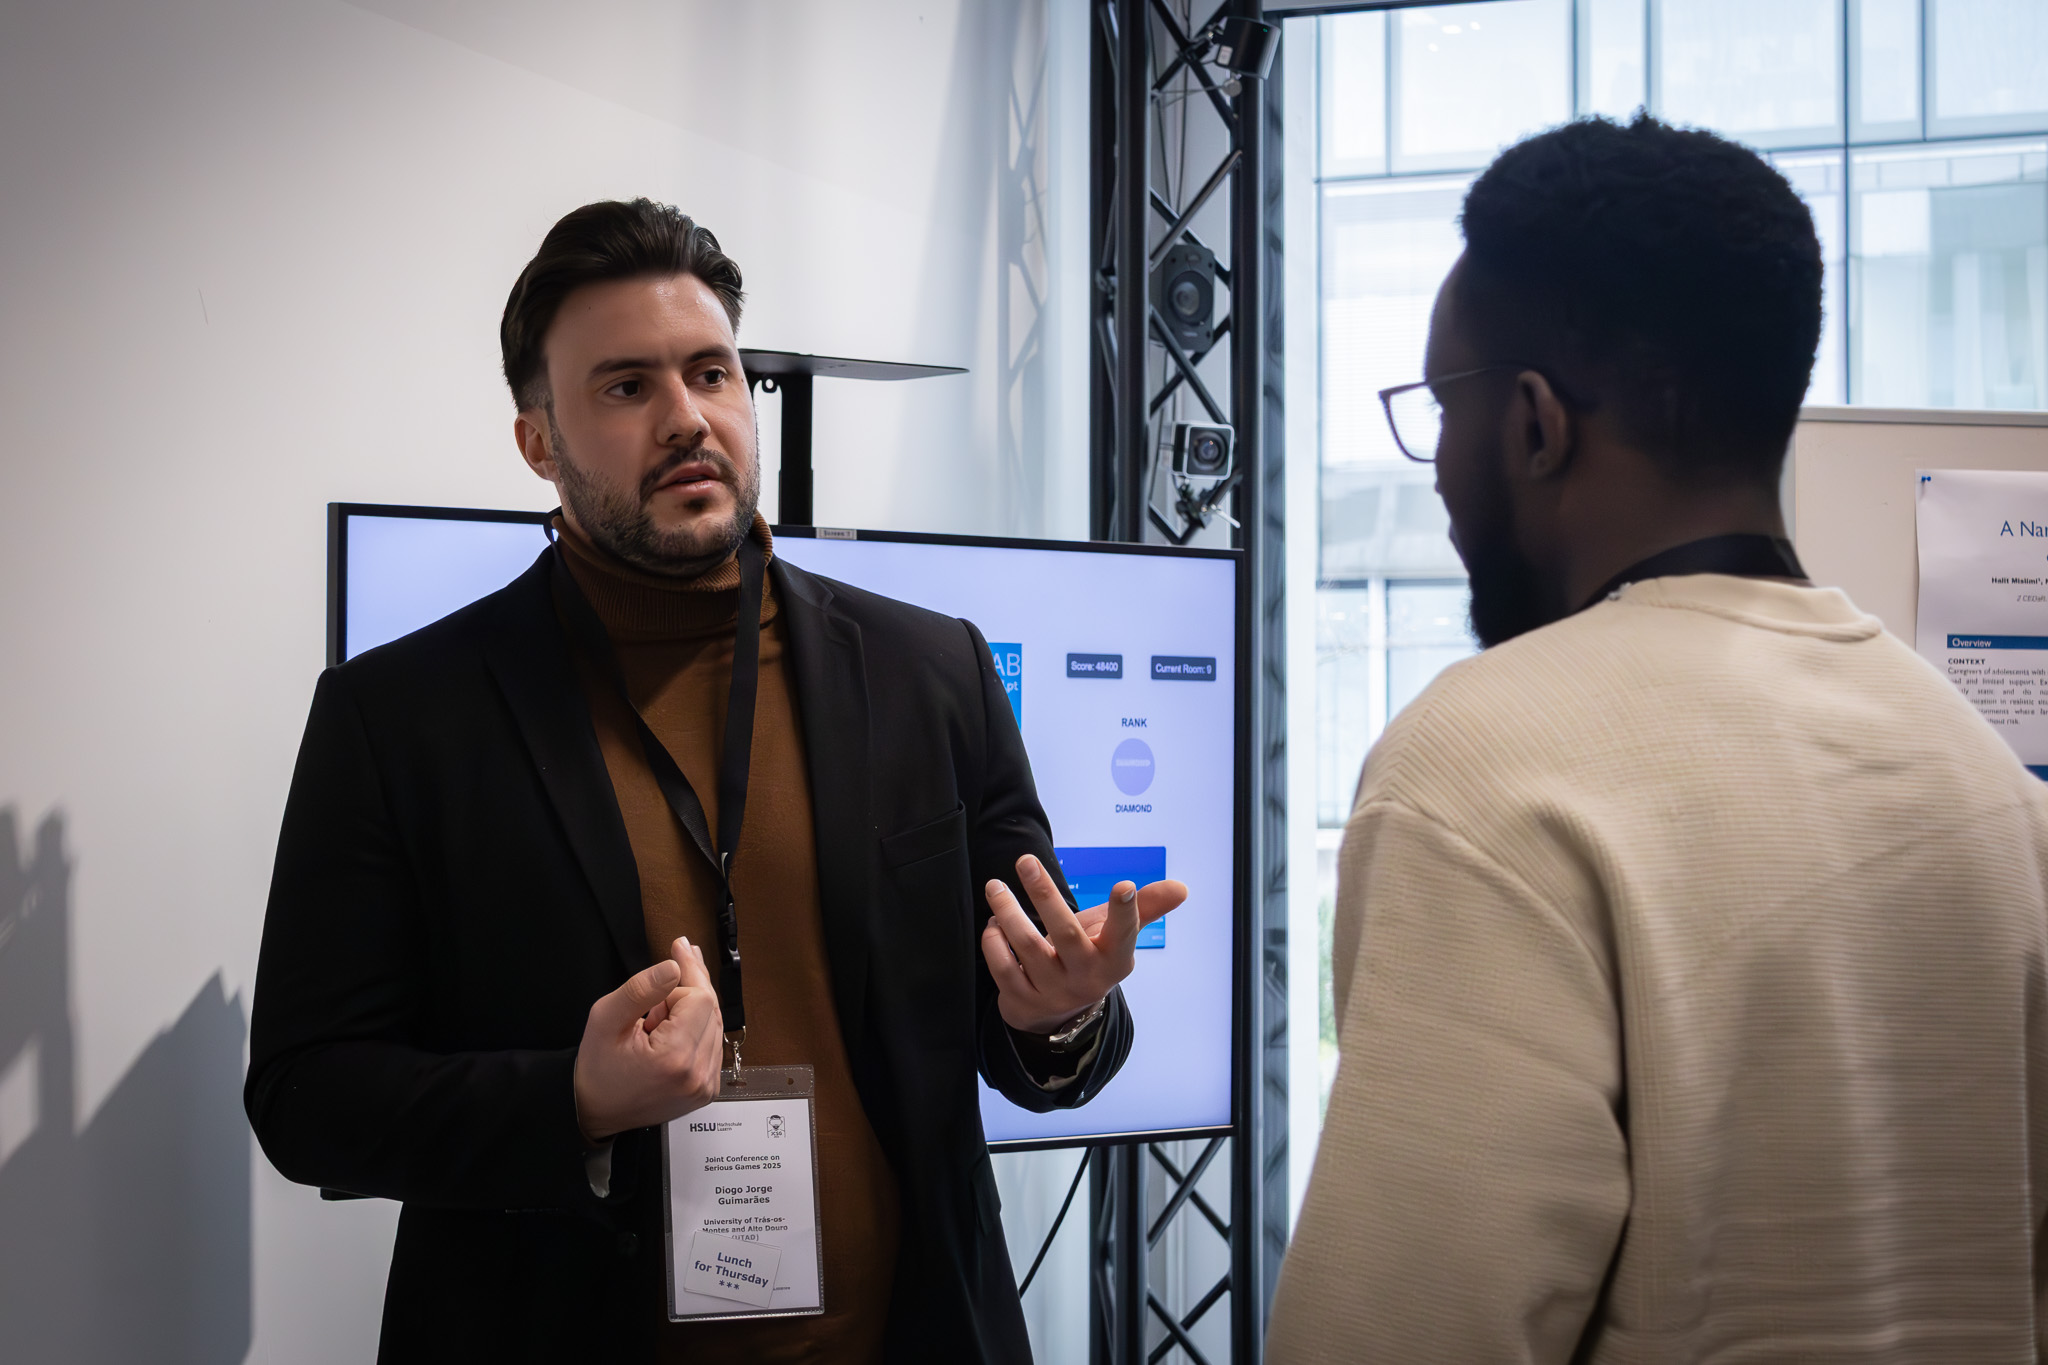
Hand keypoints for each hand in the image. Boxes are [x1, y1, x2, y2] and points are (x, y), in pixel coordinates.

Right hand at [572, 936, 723, 1143]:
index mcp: (674, 1059)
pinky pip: (712, 1044)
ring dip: (691, 1012)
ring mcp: (706, 1085)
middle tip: (674, 962)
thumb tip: (673, 967)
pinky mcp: (707, 1089)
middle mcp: (698, 1075)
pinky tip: (670, 1031)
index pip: (700, 999)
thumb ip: (640, 989)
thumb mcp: (605, 1019)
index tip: (661, 979)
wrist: (596, 1111)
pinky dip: (695, 1030)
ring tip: (657, 1018)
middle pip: (713, 1009)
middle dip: (689, 989)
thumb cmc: (598, 1068)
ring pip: (715, 1024)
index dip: (679, 984)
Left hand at [981, 854, 1188, 1034]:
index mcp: (1114, 959)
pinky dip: (994, 941)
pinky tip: (995, 923)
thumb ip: (1144, 909)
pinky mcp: (1023, 1000)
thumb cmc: (1089, 957)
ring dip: (1008, 912)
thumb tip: (1182, 888)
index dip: (1126, 911)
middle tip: (1026, 861)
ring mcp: (1053, 991)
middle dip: (1044, 894)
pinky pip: (1003, 966)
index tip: (1123, 885)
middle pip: (1066, 933)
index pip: (1125, 934)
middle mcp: (1086, 977)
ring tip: (996, 887)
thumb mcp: (1115, 937)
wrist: (1058, 1013)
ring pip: (1027, 946)